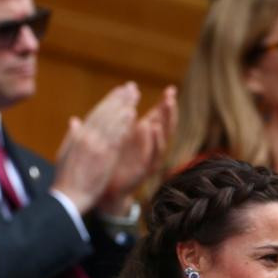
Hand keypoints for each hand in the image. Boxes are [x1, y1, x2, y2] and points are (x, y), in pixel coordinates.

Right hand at [52, 82, 138, 214]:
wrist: (68, 197)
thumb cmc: (65, 179)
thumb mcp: (64, 153)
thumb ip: (71, 136)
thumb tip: (74, 121)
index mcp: (77, 136)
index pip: (96, 114)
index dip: (108, 101)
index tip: (118, 92)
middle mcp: (87, 137)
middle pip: (106, 113)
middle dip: (119, 99)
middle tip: (131, 87)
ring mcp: (96, 146)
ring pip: (112, 121)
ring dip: (124, 106)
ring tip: (134, 96)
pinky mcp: (105, 156)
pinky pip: (116, 137)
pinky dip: (124, 124)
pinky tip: (133, 115)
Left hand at [99, 85, 176, 214]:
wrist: (106, 188)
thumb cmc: (114, 161)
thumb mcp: (120, 137)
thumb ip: (124, 121)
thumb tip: (125, 100)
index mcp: (144, 138)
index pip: (159, 118)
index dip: (165, 105)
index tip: (171, 89)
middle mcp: (150, 148)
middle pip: (165, 127)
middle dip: (169, 112)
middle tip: (171, 96)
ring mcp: (150, 159)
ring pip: (162, 140)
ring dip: (164, 124)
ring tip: (164, 109)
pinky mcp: (144, 170)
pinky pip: (152, 154)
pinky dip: (154, 141)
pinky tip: (153, 128)